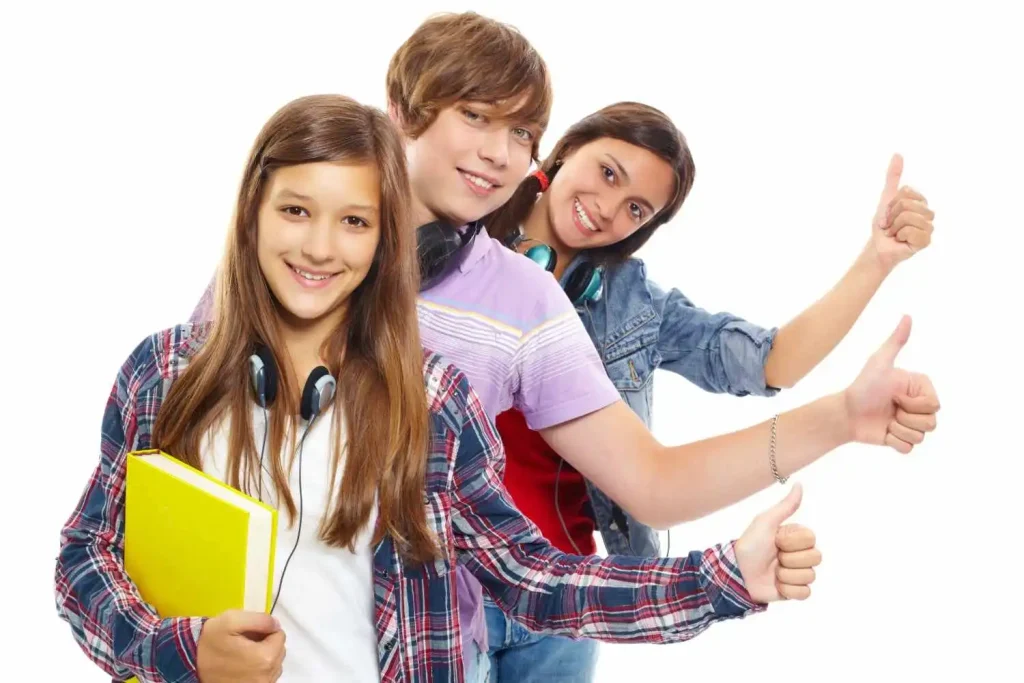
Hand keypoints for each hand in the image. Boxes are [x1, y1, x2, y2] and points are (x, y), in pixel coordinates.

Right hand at [196, 610, 285, 682]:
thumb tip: (276, 624)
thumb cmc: (210, 642)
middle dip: (266, 643)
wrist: (189, 666)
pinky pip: (266, 675)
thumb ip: (259, 619)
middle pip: (279, 650)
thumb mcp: (231, 620)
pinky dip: (258, 668)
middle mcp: (267, 675)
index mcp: (265, 657)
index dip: (265, 630)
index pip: (279, 635)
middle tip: (245, 642)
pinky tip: (242, 665)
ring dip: (263, 656)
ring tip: (242, 654)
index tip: (249, 632)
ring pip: (274, 664)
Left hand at [735, 483, 820, 603]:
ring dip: (786, 575)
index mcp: (796, 537)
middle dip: (789, 559)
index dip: (791, 542)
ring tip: (773, 572)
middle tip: (774, 558)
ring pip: (810, 576)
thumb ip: (786, 506)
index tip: (776, 541)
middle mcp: (801, 554)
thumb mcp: (766, 522)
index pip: (811, 539)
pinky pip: (805, 593)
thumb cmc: (750, 545)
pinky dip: (788, 590)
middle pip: (815, 558)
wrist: (738, 573)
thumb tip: (799, 484)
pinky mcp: (796, 591)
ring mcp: (799, 573)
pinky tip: (777, 585)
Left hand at [843, 315, 939, 452]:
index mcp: (920, 389)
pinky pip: (909, 448)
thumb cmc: (862, 386)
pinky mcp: (902, 440)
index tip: (895, 396)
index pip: (934, 405)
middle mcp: (919, 406)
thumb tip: (907, 316)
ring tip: (885, 420)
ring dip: (898, 430)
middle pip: (931, 423)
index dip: (913, 404)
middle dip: (906, 418)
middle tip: (890, 408)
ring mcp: (911, 423)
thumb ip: (895, 342)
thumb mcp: (879, 363)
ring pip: (922, 437)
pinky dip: (894, 442)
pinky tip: (883, 432)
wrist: (845, 413)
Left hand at [868, 154, 934, 271]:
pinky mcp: (926, 242)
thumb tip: (897, 154)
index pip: (906, 192)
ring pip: (909, 217)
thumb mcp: (886, 197)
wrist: (878, 245)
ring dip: (894, 226)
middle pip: (907, 204)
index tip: (889, 213)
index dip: (892, 203)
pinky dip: (900, 236)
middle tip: (890, 225)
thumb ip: (893, 177)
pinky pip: (911, 232)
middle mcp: (928, 214)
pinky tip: (901, 240)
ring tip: (894, 233)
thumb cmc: (884, 224)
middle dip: (892, 215)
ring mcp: (928, 228)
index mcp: (921, 202)